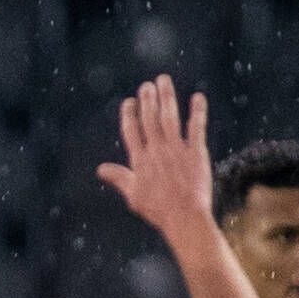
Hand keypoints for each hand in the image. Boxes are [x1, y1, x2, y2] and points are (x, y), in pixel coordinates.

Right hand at [96, 75, 212, 234]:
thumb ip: (119, 178)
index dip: (129, 114)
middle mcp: (156, 151)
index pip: (132, 131)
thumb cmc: (157, 209)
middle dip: (147, 100)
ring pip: (169, 117)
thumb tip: (101, 169)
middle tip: (146, 85)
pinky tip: (197, 97)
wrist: (183, 216)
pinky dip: (197, 111)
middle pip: (149, 119)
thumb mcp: (132, 195)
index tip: (129, 101)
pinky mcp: (196, 152)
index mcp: (140, 161)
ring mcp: (176, 149)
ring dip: (166, 98)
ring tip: (163, 81)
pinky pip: (196, 127)